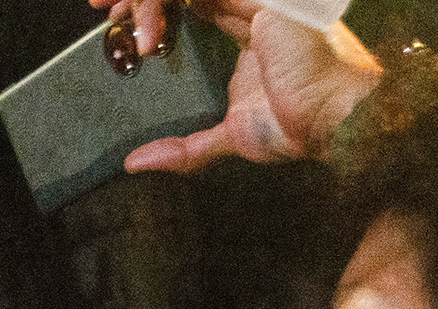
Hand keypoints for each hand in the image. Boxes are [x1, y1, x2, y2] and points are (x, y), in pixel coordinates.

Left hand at [94, 0, 381, 174]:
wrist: (337, 119)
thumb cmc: (301, 127)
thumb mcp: (232, 140)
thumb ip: (186, 149)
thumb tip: (135, 164)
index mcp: (246, 32)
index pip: (190, 3)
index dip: (153, 7)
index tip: (114, 22)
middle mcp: (249, 7)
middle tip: (100, 4)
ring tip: (110, 6)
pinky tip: (142, 9)